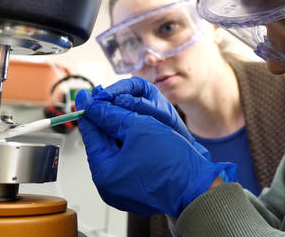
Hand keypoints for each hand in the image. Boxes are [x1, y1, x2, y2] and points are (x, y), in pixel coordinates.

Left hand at [77, 96, 235, 216]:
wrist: (198, 187)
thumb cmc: (171, 162)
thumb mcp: (139, 128)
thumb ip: (113, 115)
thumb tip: (95, 106)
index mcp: (104, 172)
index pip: (91, 134)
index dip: (90, 110)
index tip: (86, 95)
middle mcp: (110, 185)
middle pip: (103, 144)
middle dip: (107, 120)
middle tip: (106, 100)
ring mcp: (125, 190)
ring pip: (118, 152)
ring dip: (121, 132)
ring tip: (126, 113)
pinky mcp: (139, 189)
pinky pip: (129, 162)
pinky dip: (132, 146)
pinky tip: (140, 133)